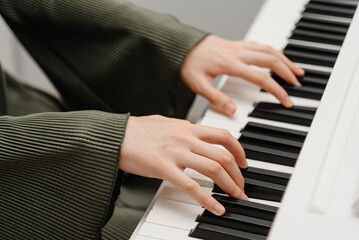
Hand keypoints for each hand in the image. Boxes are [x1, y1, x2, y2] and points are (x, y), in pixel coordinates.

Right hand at [119, 115, 247, 215]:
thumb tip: (194, 134)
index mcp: (187, 127)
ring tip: (235, 197)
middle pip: (223, 155)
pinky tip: (216, 209)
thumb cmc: (136, 131)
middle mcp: (185, 137)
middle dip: (238, 174)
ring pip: (213, 168)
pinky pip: (191, 186)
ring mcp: (175, 152)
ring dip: (229, 185)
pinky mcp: (163, 167)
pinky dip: (207, 199)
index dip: (239, 150)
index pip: (223, 136)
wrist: (114, 135)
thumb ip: (182, 129)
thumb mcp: (165, 123)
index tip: (244, 163)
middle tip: (241, 187)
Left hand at [181, 35, 304, 115]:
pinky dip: (273, 51)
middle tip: (298, 85)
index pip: (261, 78)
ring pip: (269, 50)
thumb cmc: (188, 64)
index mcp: (230, 64)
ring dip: (285, 60)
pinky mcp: (236, 44)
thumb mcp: (198, 84)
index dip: (276, 90)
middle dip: (288, 73)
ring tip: (297, 71)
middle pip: (271, 60)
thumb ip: (216, 98)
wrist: (181, 45)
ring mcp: (238, 47)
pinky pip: (260, 45)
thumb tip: (233, 111)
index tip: (287, 100)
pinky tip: (279, 56)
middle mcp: (238, 53)